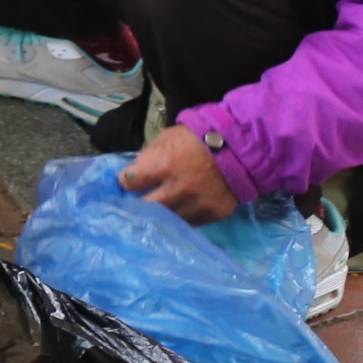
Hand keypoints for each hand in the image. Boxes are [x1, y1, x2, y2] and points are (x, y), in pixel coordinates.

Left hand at [120, 125, 235, 222]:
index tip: (128, 182)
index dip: (126, 182)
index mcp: (163, 166)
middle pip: (147, 208)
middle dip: (138, 204)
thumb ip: (148, 158)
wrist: (236, 148)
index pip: (130, 183)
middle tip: (136, 202)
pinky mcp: (213, 214)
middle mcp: (179, 189)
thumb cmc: (195, 139)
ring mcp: (198, 204)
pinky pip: (191, 223)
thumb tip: (134, 174)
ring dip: (161, 215)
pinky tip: (179, 211)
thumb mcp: (165, 139)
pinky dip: (182, 218)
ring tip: (157, 210)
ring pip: (169, 220)